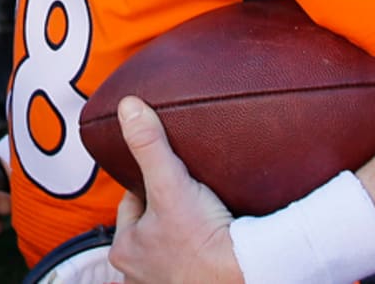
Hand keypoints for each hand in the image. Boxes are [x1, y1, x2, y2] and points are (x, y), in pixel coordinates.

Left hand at [108, 97, 239, 283]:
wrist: (250, 274)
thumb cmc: (207, 241)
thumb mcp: (171, 184)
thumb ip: (149, 145)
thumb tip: (128, 108)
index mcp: (125, 248)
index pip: (131, 203)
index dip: (149, 185)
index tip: (169, 177)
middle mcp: (139, 272)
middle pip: (150, 226)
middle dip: (166, 211)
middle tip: (190, 198)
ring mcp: (164, 283)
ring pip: (168, 246)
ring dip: (181, 233)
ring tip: (204, 217)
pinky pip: (191, 264)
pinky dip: (199, 253)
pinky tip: (215, 241)